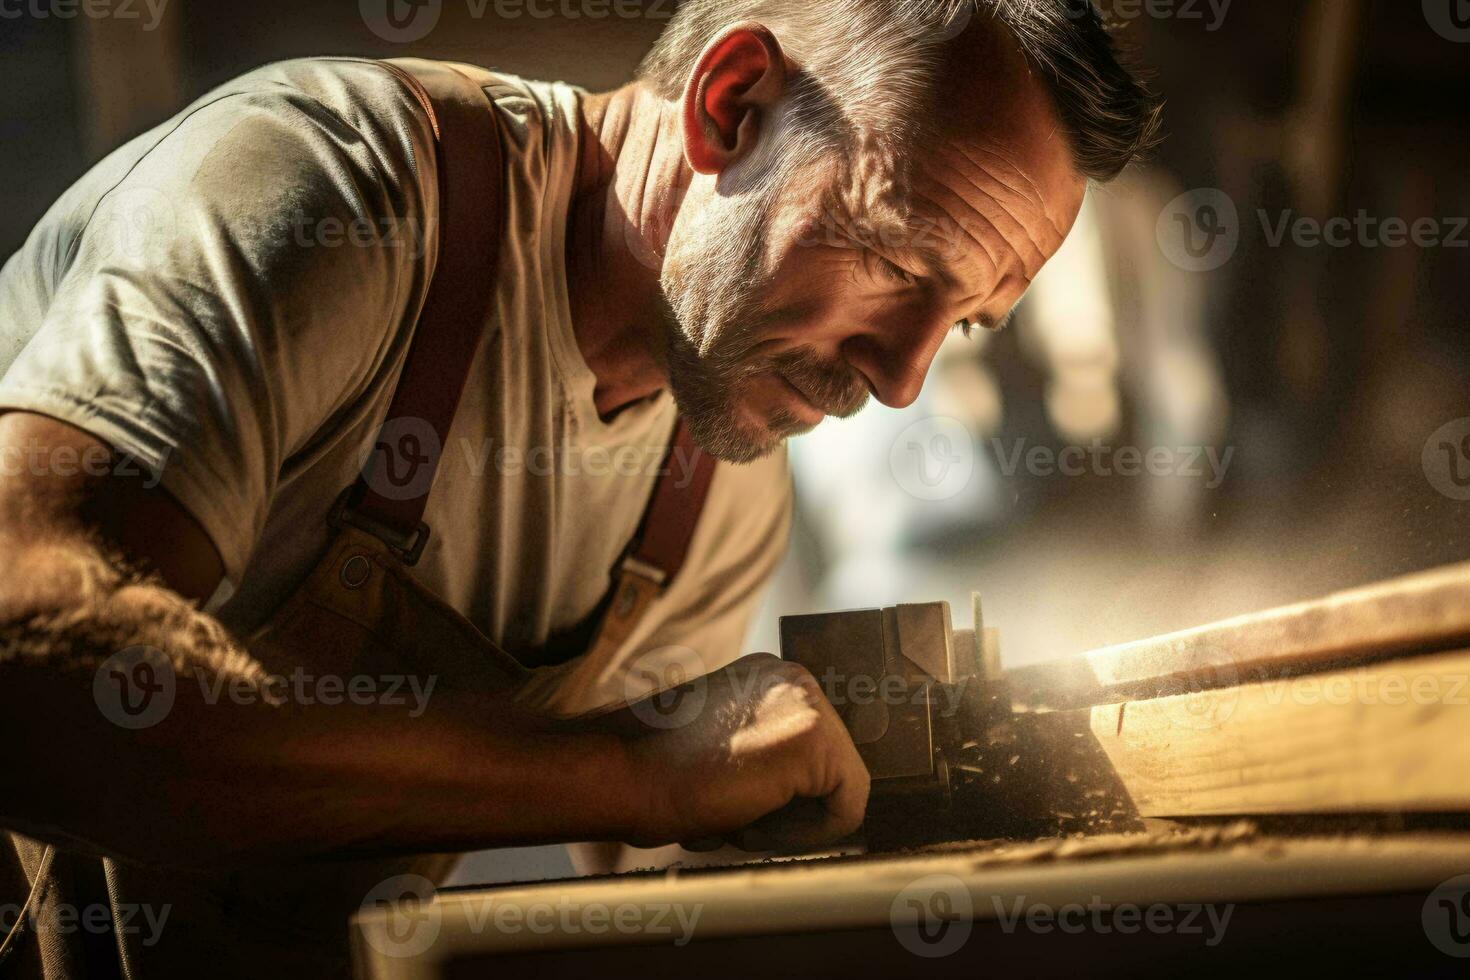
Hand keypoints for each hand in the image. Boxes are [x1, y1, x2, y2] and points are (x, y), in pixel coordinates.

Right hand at [609, 652, 869, 851]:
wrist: (619, 771)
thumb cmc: (656, 772)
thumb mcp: (723, 745)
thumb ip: (764, 752)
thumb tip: (808, 797)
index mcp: (771, 678)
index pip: (814, 752)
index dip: (785, 798)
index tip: (740, 811)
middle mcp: (795, 679)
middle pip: (833, 769)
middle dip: (791, 809)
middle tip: (732, 816)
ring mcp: (809, 703)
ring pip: (842, 790)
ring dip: (793, 821)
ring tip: (733, 814)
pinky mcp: (814, 739)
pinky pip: (847, 809)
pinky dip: (807, 835)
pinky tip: (749, 822)